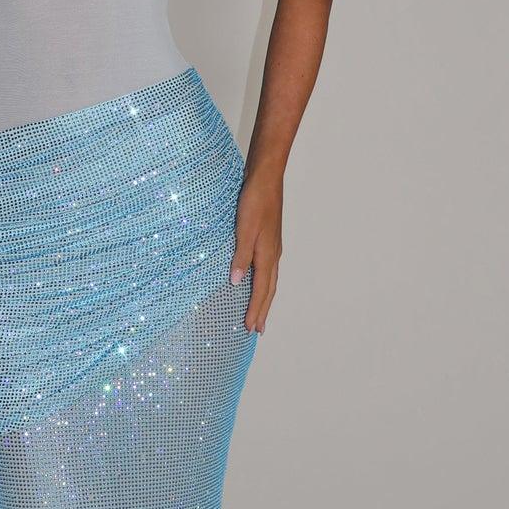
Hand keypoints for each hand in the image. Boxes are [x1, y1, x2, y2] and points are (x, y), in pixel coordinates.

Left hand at [228, 168, 281, 334]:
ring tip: (259, 313)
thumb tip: (235, 283)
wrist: (266, 178)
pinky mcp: (268, 240)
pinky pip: (266, 269)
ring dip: (264, 299)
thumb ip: (240, 257)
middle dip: (263, 310)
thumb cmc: (255, 201)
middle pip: (269, 290)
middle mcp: (272, 255)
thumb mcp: (244, 230)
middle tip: (258, 330)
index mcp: (267, 255)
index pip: (262, 290)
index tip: (250, 328)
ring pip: (269, 280)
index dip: (255, 310)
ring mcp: (272, 247)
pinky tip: (256, 282)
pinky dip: (263, 283)